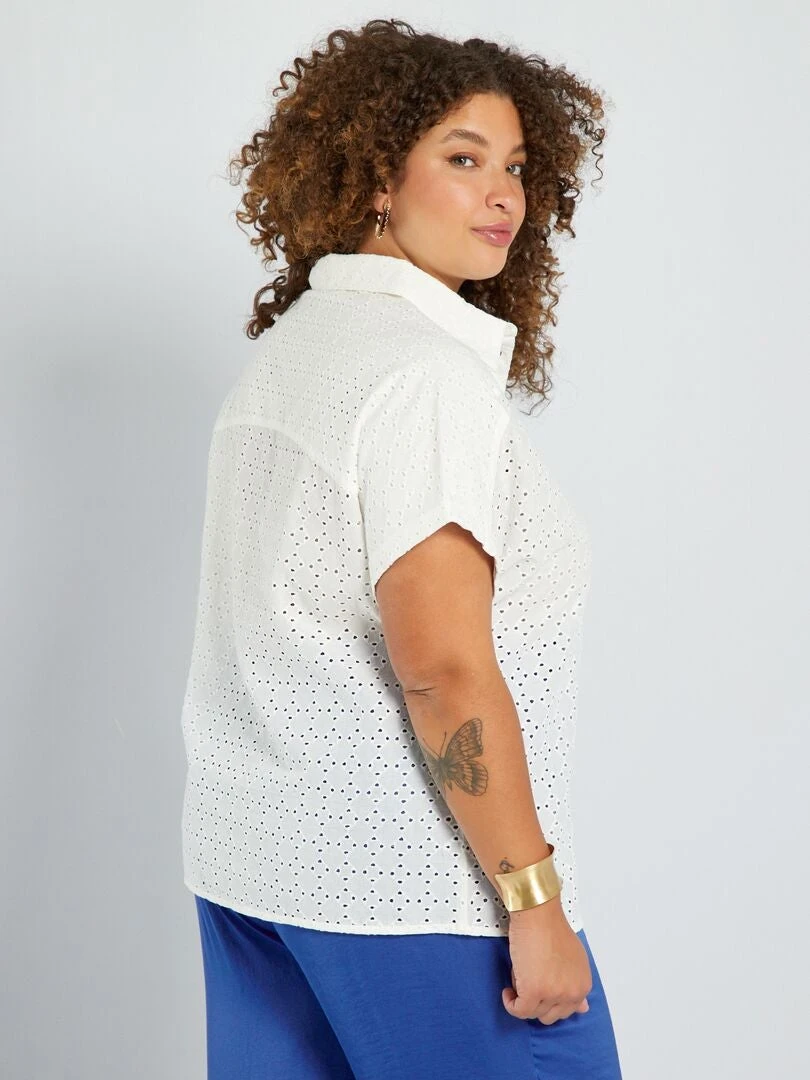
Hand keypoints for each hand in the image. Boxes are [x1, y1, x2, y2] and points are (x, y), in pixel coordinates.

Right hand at [501, 893, 591, 1023]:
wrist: (538, 913)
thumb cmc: (551, 928)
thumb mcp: (574, 959)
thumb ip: (576, 983)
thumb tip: (583, 1008)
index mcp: (583, 985)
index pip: (566, 1010)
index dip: (549, 1001)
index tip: (539, 990)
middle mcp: (572, 993)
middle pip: (550, 1015)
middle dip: (537, 1001)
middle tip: (528, 979)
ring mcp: (553, 994)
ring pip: (533, 1013)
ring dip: (522, 997)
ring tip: (520, 974)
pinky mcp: (533, 991)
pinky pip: (518, 1010)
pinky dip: (510, 1003)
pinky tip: (507, 991)